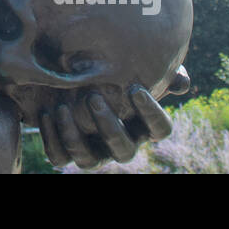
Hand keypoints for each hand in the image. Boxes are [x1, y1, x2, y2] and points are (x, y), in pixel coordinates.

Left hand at [37, 65, 190, 169]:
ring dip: (74, 136)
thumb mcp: (130, 67)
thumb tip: (181, 82)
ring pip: (88, 161)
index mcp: (141, 125)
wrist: (68, 79)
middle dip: (108, 127)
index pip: (160, 130)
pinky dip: (52, 137)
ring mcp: (93, 153)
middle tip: (92, 97)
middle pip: (123, 150)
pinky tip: (46, 112)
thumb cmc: (110, 72)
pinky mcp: (65, 154)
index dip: (152, 114)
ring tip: (62, 107)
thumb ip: (158, 71)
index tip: (136, 89)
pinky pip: (59, 157)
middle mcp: (120, 144)